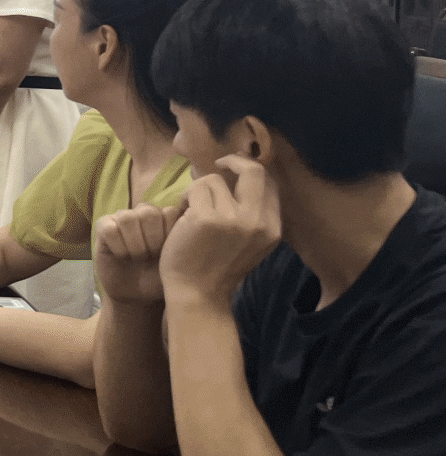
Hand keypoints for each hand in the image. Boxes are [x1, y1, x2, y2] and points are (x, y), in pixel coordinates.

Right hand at [94, 201, 184, 304]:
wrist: (137, 295)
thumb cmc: (160, 277)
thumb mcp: (178, 261)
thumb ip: (185, 239)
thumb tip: (192, 217)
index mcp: (164, 218)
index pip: (169, 211)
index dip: (168, 234)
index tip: (168, 252)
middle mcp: (143, 213)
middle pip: (148, 212)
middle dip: (152, 240)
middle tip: (151, 256)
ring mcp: (121, 218)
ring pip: (127, 218)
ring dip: (134, 244)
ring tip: (137, 257)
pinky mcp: (103, 226)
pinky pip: (110, 229)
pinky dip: (118, 246)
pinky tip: (122, 256)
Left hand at [159, 155, 281, 306]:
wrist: (198, 294)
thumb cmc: (217, 266)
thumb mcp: (249, 242)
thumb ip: (252, 214)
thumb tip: (242, 173)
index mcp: (273, 229)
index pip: (269, 184)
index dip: (249, 170)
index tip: (233, 170)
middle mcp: (258, 222)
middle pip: (254, 171)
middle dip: (234, 161)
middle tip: (218, 164)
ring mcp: (233, 219)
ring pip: (214, 179)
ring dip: (197, 191)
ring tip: (192, 212)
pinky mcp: (207, 218)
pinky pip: (194, 189)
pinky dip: (184, 199)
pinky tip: (182, 219)